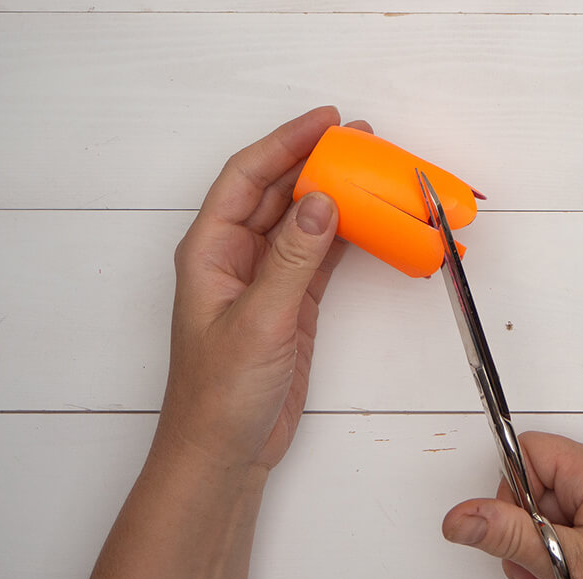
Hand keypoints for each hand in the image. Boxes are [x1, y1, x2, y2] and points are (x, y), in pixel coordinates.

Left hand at [156, 106, 371, 470]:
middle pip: (278, 193)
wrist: (226, 451)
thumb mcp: (257, 322)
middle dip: (315, 163)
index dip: (285, 143)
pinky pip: (320, 259)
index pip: (247, 178)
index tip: (326, 123)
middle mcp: (236, 258)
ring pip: (303, 224)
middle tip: (362, 142)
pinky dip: (345, 240)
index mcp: (210, 251)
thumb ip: (291, 262)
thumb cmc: (220, 393)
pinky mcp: (291, 306)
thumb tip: (321, 202)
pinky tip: (368, 223)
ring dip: (334, 199)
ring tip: (372, 174)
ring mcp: (267, 281)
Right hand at [442, 432, 582, 578]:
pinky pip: (578, 533)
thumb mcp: (570, 568)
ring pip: (554, 516)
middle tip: (534, 578)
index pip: (528, 452)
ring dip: (542, 560)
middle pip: (537, 488)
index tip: (514, 534)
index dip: (510, 493)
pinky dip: (564, 564)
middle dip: (525, 539)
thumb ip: (509, 536)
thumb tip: (462, 515)